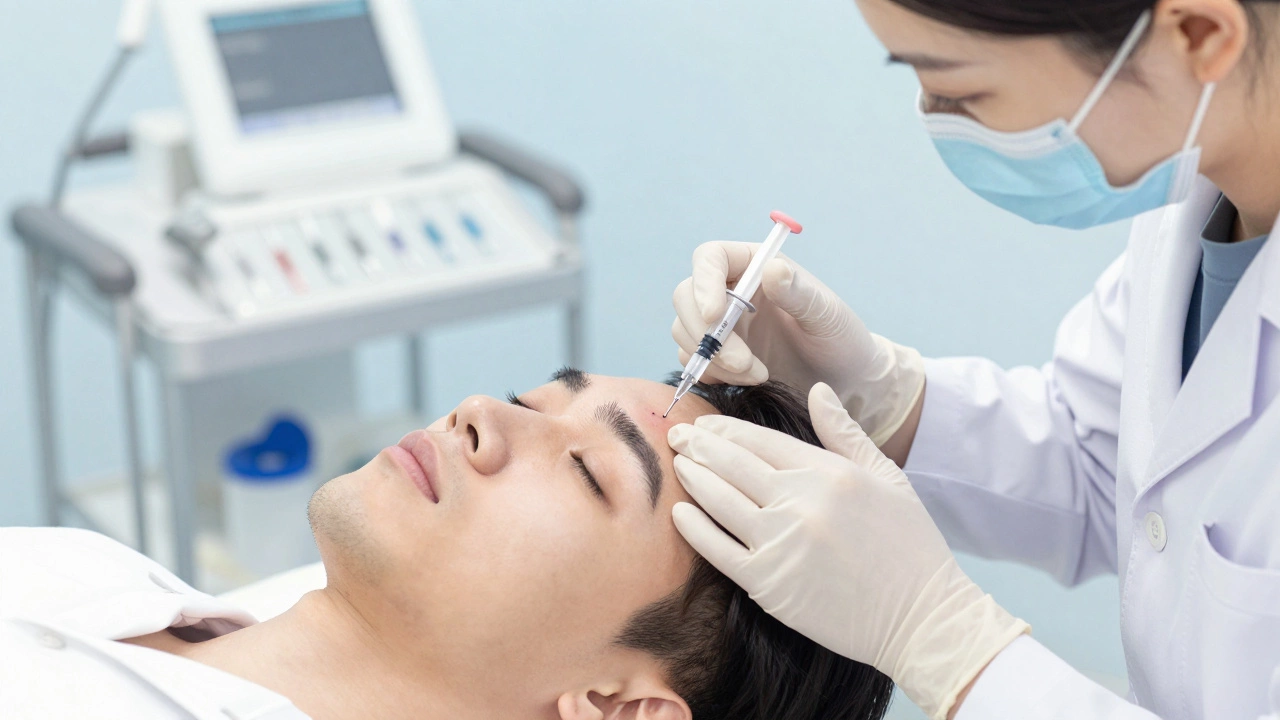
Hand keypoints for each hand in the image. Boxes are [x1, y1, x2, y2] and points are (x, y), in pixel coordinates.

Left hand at [667, 383, 1028, 719]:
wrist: (923, 618)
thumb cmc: (910, 546)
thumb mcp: (887, 477)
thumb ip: (844, 433)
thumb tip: (818, 390)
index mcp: (829, 472)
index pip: (761, 440)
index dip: (727, 429)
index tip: (705, 423)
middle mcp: (800, 501)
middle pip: (734, 464)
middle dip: (700, 446)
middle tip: (675, 434)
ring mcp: (781, 542)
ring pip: (721, 500)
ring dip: (694, 478)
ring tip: (677, 464)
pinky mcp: (769, 583)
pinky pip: (718, 549)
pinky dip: (695, 528)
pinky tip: (680, 512)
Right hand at [671, 242, 923, 444]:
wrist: (844, 382)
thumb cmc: (841, 339)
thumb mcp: (827, 315)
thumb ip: (799, 293)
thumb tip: (772, 268)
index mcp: (754, 265)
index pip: (710, 257)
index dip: (704, 282)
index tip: (716, 315)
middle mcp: (730, 290)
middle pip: (686, 296)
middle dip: (706, 332)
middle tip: (742, 362)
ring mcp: (720, 324)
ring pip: (684, 331)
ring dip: (714, 358)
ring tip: (758, 374)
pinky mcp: (717, 356)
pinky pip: (694, 361)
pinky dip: (714, 373)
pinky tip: (749, 381)